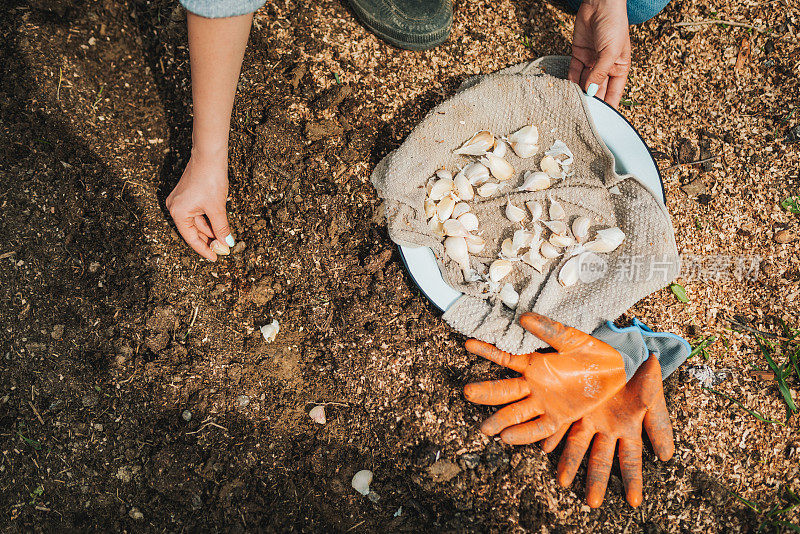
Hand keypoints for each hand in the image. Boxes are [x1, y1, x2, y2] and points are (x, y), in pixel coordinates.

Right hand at [166, 147, 232, 261]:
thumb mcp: (217, 208)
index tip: (216, 258)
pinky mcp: (187, 195)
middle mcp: (175, 207)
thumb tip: (226, 244)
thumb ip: (221, 228)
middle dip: (209, 240)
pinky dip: (208, 220)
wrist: (209, 155)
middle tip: (223, 249)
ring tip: (224, 239)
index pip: (191, 238)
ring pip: (196, 222)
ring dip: (210, 230)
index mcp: (178, 212)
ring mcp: (180, 201)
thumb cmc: (210, 180)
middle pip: (193, 231)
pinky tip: (219, 226)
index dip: (205, 249)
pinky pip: (197, 213)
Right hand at [463, 312, 625, 443]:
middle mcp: (534, 384)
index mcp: (534, 363)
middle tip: (468, 393)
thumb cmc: (592, 352)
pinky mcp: (559, 417)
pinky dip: (525, 433)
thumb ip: (548, 329)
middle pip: (504, 391)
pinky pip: (539, 427)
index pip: (504, 358)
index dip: (487, 351)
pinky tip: (509, 438)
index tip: (467, 344)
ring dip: (501, 420)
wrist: (618, 370)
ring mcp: (544, 402)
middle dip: (486, 392)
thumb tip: (523, 317)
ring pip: (517, 412)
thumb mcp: (570, 338)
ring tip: (486, 429)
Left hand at [540, 356, 673, 507]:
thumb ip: (659, 426)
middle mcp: (607, 429)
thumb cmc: (642, 375)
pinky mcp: (573, 405)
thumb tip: (668, 457)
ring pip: (578, 445)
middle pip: (601, 459)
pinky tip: (545, 447)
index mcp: (629, 429)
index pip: (631, 460)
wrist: (626, 350)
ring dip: (571, 463)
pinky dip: (554, 435)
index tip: (633, 501)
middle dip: (597, 480)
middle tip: (592, 503)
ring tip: (563, 482)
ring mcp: (589, 418)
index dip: (632, 480)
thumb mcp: (654, 398)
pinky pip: (562, 423)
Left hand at [568, 0, 631, 107]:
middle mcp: (605, 67)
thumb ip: (600, 73)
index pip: (614, 93)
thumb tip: (590, 91)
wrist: (600, 3)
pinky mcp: (579, 54)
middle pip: (597, 90)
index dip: (608, 107)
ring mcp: (591, 61)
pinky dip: (569, 81)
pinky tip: (565, 91)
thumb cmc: (614, 24)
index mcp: (619, 68)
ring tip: (571, 106)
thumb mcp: (610, 52)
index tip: (602, 122)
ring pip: (583, 82)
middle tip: (582, 117)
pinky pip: (573, 72)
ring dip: (578, 93)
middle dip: (591, 102)